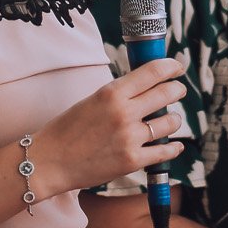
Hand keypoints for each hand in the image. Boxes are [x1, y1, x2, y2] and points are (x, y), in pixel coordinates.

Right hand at [33, 57, 188, 197]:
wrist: (49, 161)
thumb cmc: (67, 130)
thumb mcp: (92, 100)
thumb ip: (118, 94)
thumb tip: (145, 87)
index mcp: (112, 92)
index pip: (152, 71)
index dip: (171, 67)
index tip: (177, 67)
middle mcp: (124, 112)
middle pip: (167, 93)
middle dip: (177, 90)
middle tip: (178, 90)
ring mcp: (130, 138)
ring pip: (170, 122)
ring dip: (173, 119)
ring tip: (170, 120)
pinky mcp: (132, 161)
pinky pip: (165, 152)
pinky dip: (173, 147)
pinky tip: (175, 145)